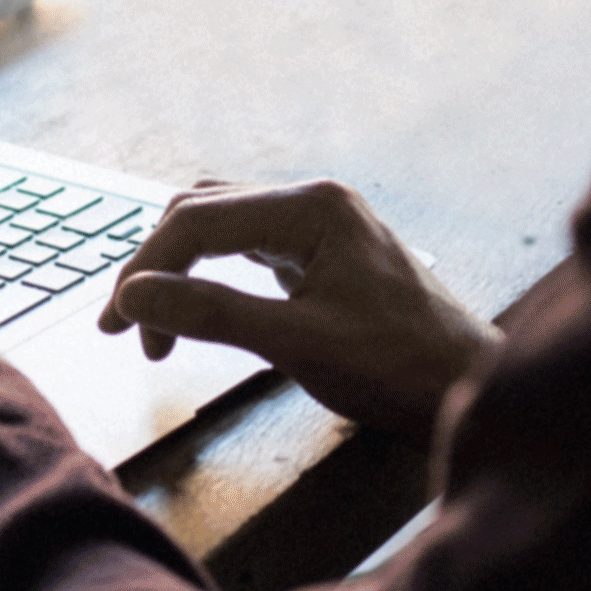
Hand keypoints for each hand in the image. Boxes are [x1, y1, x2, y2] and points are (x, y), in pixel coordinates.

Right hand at [99, 179, 494, 433]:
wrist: (472, 389)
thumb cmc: (401, 368)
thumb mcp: (298, 344)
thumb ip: (213, 313)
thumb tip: (135, 296)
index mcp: (311, 207)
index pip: (198, 221)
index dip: (146, 270)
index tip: (118, 325)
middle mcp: (314, 201)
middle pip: (202, 213)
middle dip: (156, 268)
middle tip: (126, 330)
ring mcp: (320, 225)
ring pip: (221, 226)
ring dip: (180, 269)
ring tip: (155, 326)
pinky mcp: (322, 253)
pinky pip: (246, 245)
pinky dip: (211, 274)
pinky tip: (199, 307)